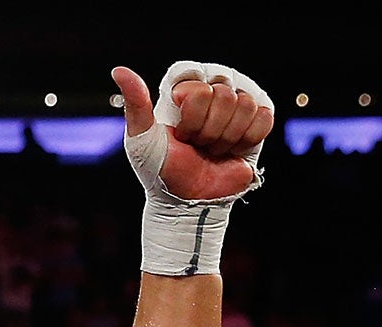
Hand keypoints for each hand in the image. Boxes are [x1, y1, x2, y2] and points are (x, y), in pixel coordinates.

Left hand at [113, 65, 271, 202]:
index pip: (194, 76)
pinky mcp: (258, 118)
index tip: (180, 128)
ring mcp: (237, 102)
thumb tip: (118, 70)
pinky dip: (246, 139)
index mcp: (184, 88)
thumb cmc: (161, 170)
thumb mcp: (142, 139)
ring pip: (243, 103)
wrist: (188, 200)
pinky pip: (263, 116)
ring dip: (225, 136)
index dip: (190, 105)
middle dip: (206, 127)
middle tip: (195, 143)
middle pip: (221, 91)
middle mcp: (211, 89)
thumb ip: (135, 104)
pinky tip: (232, 149)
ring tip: (210, 148)